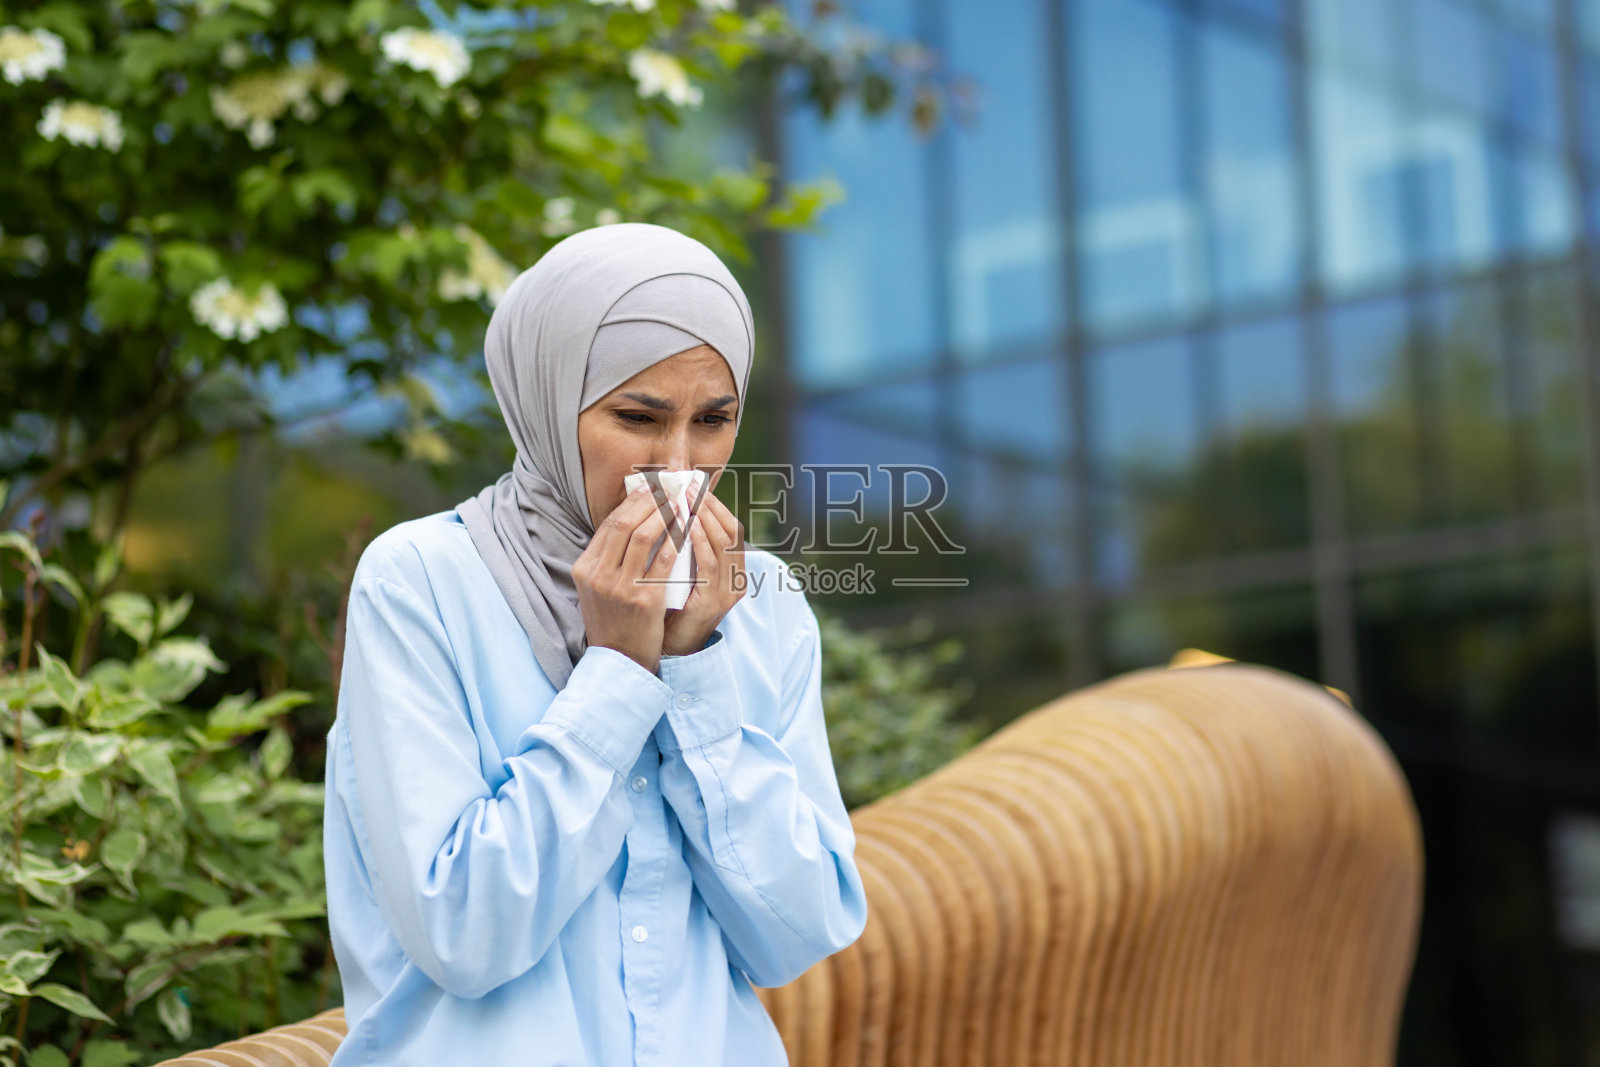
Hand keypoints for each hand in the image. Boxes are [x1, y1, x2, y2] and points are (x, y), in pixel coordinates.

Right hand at [572, 483, 680, 673]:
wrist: (619, 660)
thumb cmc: (614, 620)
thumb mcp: (598, 587)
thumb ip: (609, 558)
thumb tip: (633, 520)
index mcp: (584, 568)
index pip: (609, 524)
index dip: (633, 502)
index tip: (652, 489)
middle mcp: (598, 575)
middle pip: (624, 523)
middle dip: (649, 501)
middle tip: (670, 489)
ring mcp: (619, 587)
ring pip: (644, 536)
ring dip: (665, 514)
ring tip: (680, 503)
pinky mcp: (643, 600)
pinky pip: (663, 560)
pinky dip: (676, 539)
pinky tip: (688, 529)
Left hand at [661, 491, 744, 656]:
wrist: (665, 649)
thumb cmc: (668, 607)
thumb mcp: (680, 572)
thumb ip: (684, 547)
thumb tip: (672, 509)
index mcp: (732, 571)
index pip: (731, 528)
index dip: (715, 504)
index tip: (694, 485)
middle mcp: (736, 579)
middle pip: (730, 530)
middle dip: (709, 505)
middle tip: (689, 484)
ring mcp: (728, 591)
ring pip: (723, 543)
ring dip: (704, 515)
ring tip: (687, 497)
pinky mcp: (714, 602)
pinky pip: (710, 564)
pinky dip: (699, 540)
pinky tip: (687, 523)